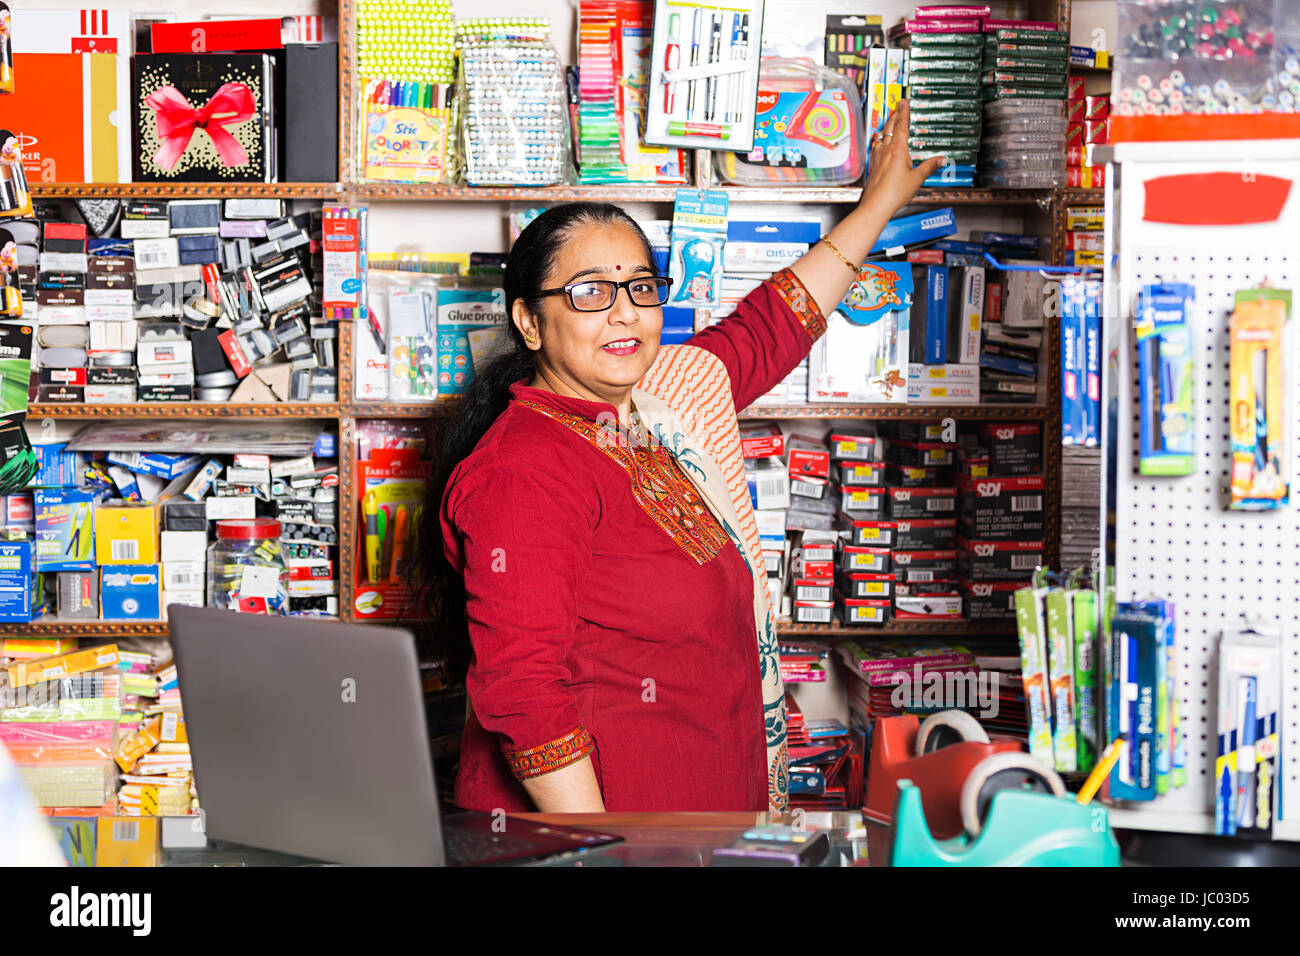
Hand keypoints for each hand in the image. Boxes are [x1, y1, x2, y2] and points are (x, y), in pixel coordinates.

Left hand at [860, 100, 946, 215]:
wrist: (876, 205)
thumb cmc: (894, 193)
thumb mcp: (917, 179)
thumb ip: (929, 167)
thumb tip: (939, 160)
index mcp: (898, 150)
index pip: (901, 125)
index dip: (903, 111)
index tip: (903, 101)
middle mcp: (885, 150)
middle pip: (889, 127)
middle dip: (894, 115)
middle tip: (897, 107)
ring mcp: (877, 157)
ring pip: (881, 136)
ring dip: (886, 127)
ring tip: (889, 122)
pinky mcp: (872, 165)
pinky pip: (876, 147)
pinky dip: (880, 140)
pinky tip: (880, 143)